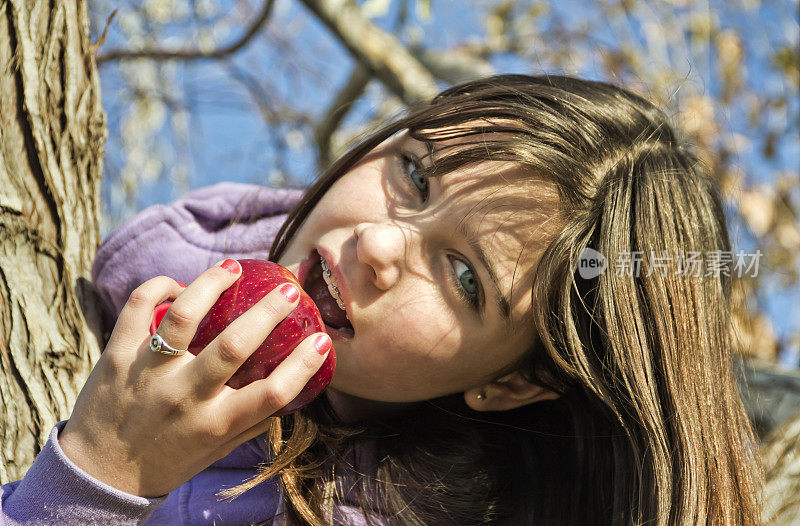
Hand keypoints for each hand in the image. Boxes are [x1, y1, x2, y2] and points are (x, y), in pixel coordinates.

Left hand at [59, 259, 330, 496]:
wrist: (99, 476)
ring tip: (233, 268)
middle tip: (288, 291)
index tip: (321, 340)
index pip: (272, 394)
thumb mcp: (217, 449)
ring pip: (184, 315)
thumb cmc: (169, 460)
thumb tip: (291, 386)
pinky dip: (160, 287)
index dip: (304, 364)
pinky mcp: (117, 356)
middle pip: (234, 346)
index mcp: (214, 424)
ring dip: (213, 284)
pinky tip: (179, 285)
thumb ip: (252, 420)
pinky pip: (138, 307)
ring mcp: (147, 374)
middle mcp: (183, 398)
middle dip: (269, 312)